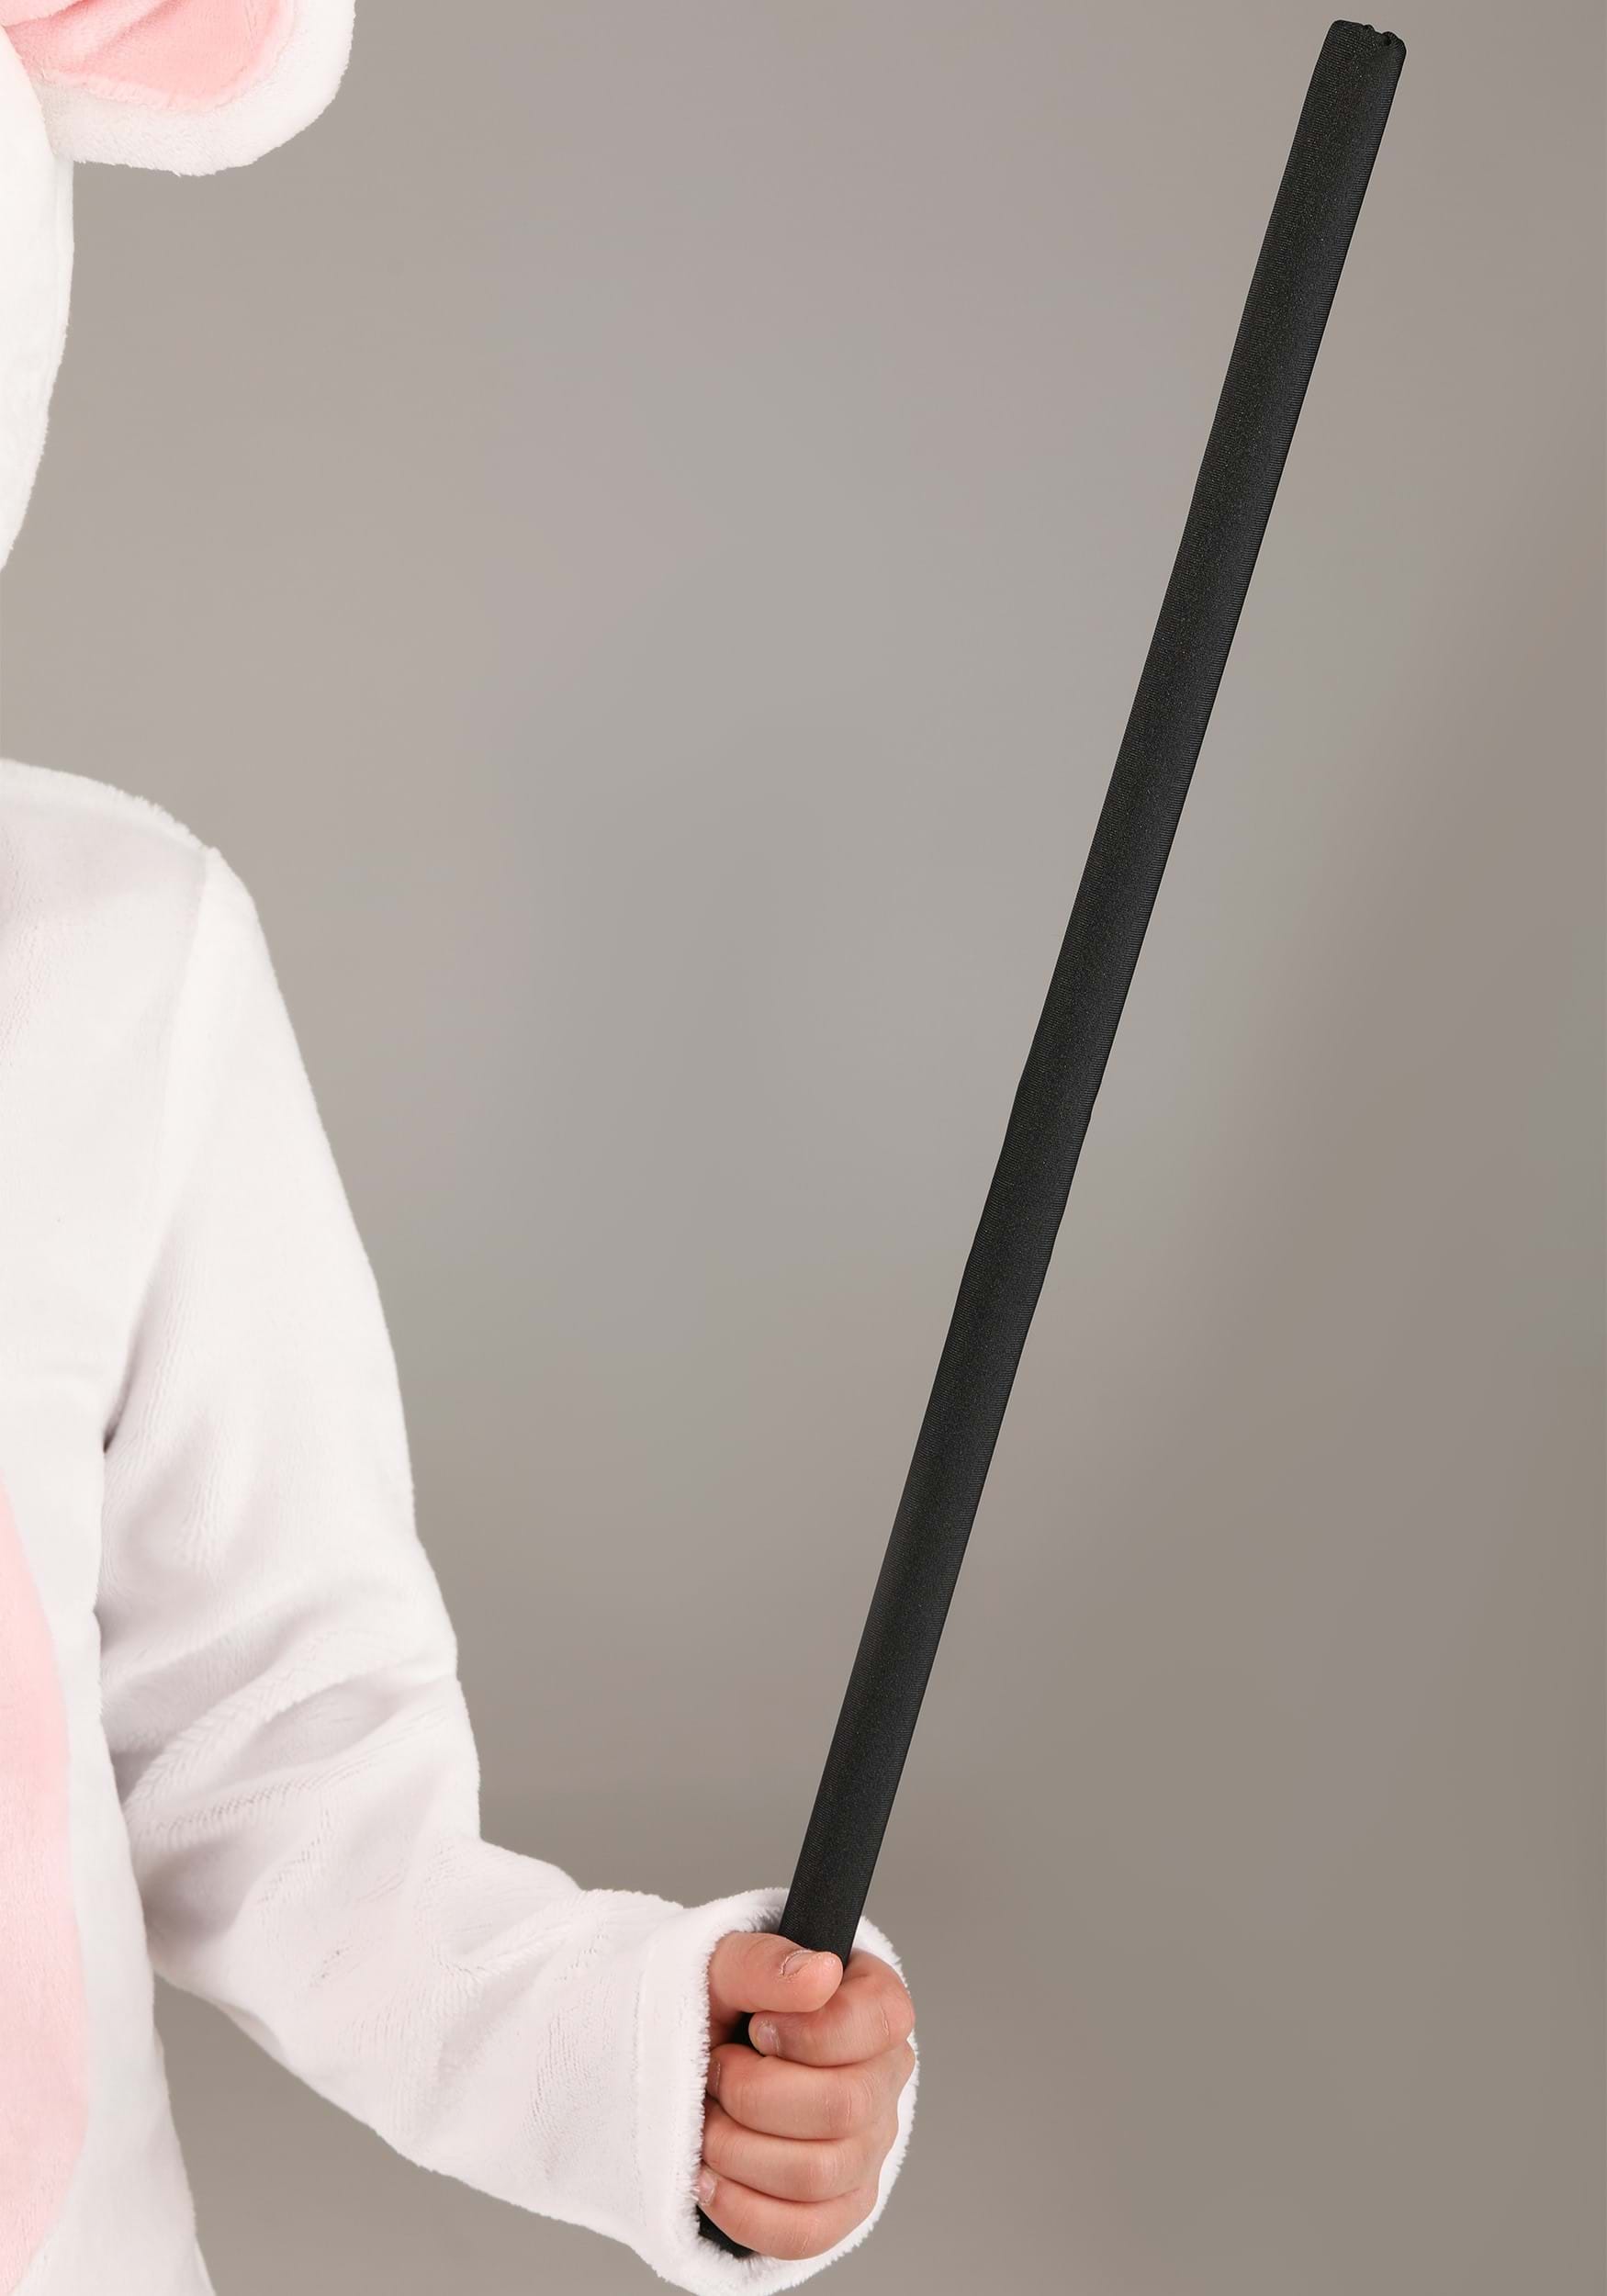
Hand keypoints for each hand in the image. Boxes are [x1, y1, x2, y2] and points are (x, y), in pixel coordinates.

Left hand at [698, 1932, 915, 2259]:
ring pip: (817, 2176)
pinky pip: (804, 2234)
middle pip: (844, 2107)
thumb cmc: (717, 2008)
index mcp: (873, 2007)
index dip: (812, 2031)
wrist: (689, 2067)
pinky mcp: (838, 2208)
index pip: (883, 2021)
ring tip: (707, 2120)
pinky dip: (742, 2210)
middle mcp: (883, 2080)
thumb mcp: (720, 1966)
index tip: (757, 2026)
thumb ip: (763, 1961)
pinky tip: (709, 2178)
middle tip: (716, 2071)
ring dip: (737, 2150)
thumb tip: (819, 1974)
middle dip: (754, 2093)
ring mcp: (867, 2150)